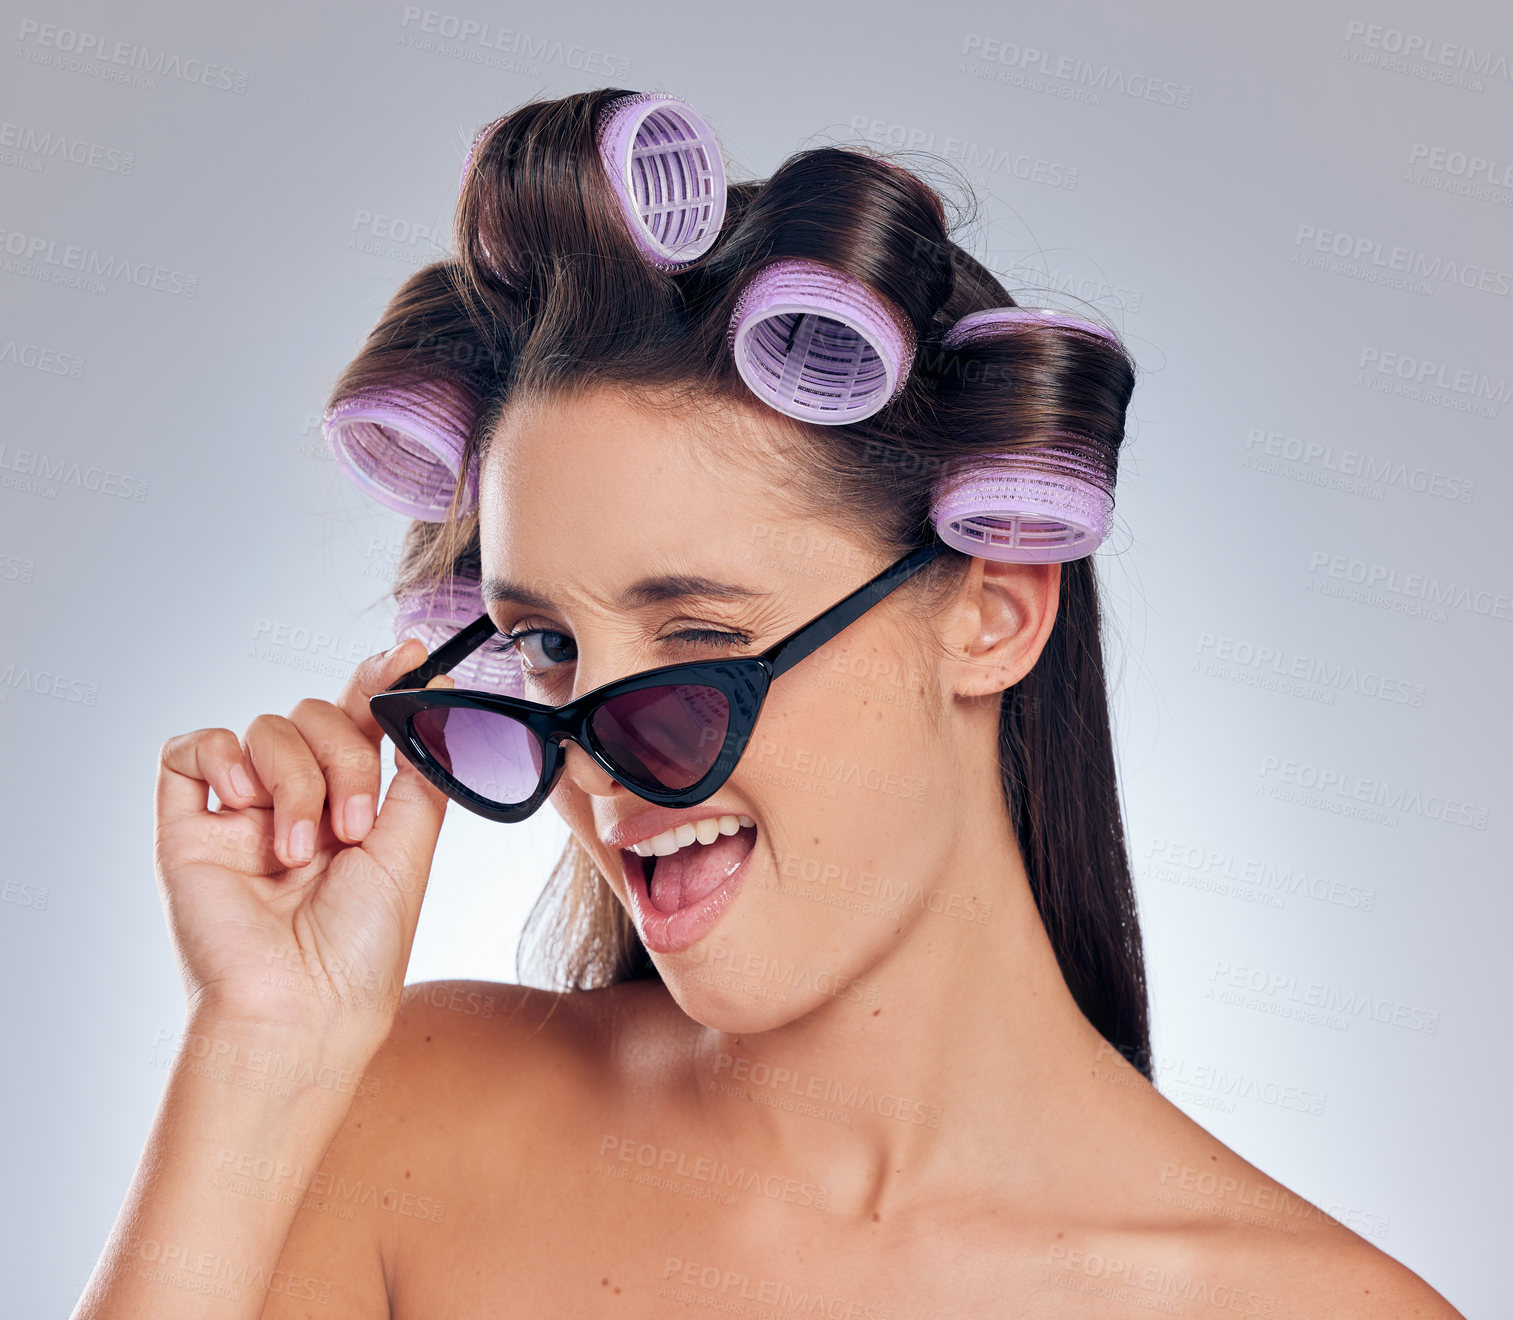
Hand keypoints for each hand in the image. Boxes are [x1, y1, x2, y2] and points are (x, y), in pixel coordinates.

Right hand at [153, 639, 453, 1054]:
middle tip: (353, 828)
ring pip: (266, 727)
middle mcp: (297, 801)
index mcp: (353, 803)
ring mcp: (242, 811)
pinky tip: (245, 807)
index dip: (381, 681)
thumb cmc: (362, 945)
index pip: (361, 719)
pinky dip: (224, 760)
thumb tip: (432, 694)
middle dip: (345, 758)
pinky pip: (194, 748)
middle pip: (318, 714)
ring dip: (296, 780)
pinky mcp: (188, 825)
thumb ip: (419, 764)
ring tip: (299, 850)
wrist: (302, 1005)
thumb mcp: (412, 842)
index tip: (412, 652)